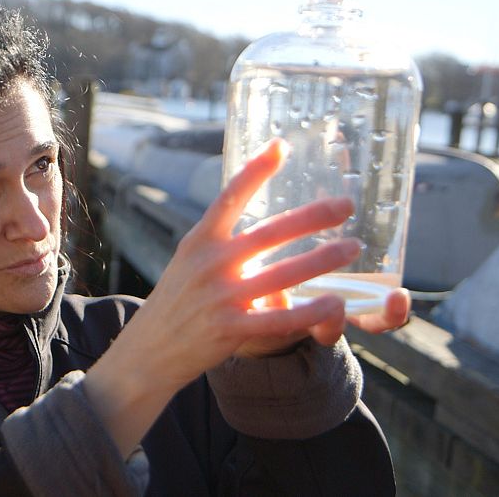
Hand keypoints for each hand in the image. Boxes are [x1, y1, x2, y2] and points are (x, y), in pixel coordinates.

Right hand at [84, 138, 408, 456]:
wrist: (148, 352)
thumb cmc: (176, 301)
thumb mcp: (188, 261)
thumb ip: (218, 240)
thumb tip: (251, 214)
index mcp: (199, 241)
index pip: (230, 197)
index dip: (256, 170)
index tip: (281, 146)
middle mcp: (209, 264)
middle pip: (269, 233)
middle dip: (312, 217)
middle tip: (346, 205)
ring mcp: (220, 297)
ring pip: (282, 274)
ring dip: (321, 260)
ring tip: (351, 249)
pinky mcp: (230, 330)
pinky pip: (278, 318)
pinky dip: (309, 311)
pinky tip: (334, 303)